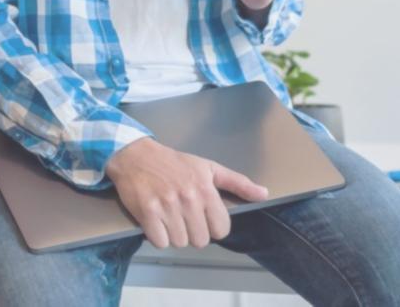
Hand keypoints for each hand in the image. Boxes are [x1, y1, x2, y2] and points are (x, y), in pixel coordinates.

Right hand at [105, 138, 267, 248]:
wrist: (135, 155)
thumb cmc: (173, 163)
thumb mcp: (208, 167)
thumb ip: (237, 183)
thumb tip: (263, 194)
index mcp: (205, 189)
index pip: (221, 229)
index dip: (212, 226)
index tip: (202, 216)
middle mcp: (188, 198)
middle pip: (200, 241)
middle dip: (192, 231)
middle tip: (182, 215)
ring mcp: (166, 206)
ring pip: (180, 243)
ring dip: (174, 234)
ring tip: (168, 215)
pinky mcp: (147, 213)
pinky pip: (160, 242)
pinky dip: (158, 236)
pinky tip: (156, 220)